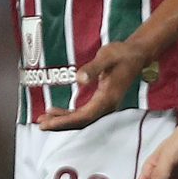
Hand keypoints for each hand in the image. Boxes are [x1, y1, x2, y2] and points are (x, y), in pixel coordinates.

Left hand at [34, 39, 156, 131]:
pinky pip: (84, 113)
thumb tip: (79, 79)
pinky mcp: (102, 101)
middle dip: (60, 124)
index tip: (48, 123)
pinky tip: (57, 112)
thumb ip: (92, 68)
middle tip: (41, 124)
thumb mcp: (106, 57)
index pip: (84, 116)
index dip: (65, 121)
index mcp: (108, 97)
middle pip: (82, 122)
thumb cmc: (122, 54)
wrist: (136, 54)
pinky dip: (69, 115)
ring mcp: (105, 104)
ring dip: (63, 121)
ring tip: (44, 120)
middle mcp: (107, 105)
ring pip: (82, 119)